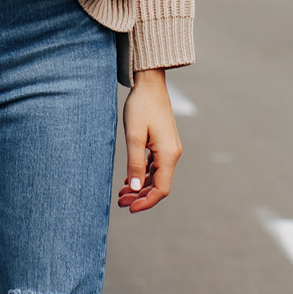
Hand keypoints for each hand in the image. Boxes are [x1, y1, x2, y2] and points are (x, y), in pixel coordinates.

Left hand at [117, 68, 181, 214]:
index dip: (146, 202)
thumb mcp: (134, 136)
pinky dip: (143, 175)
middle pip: (160, 185)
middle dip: (141, 197)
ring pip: (157, 177)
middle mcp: (172, 154)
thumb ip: (135, 163)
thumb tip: (136, 189)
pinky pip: (155, 167)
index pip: (162, 189)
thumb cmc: (141, 106)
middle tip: (120, 202)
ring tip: (122, 193)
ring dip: (141, 187)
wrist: (150, 84)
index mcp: (168, 155)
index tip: (129, 209)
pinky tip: (130, 179)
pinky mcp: (163, 144)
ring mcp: (169, 149)